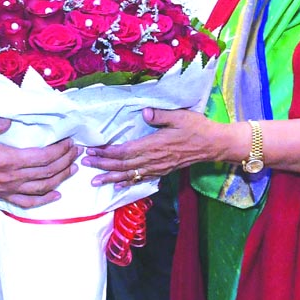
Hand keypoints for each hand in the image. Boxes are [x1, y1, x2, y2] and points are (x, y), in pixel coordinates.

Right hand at [0, 116, 78, 208]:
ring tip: (73, 168)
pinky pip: (26, 203)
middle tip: (77, 152)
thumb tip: (9, 122)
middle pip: (45, 173)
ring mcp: (4, 189)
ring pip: (40, 188)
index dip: (59, 151)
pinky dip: (44, 201)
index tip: (70, 142)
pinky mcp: (0, 195)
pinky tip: (56, 196)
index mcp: (4, 159)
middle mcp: (8, 177)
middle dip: (65, 162)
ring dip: (60, 179)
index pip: (41, 157)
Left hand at [82, 108, 230, 187]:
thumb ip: (160, 115)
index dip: (107, 153)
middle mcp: (153, 159)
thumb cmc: (197, 127)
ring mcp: (158, 167)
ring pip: (129, 175)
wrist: (214, 145)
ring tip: (94, 180)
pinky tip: (117, 187)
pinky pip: (141, 179)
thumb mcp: (180, 116)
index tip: (92, 150)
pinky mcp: (163, 171)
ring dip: (110, 177)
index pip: (125, 151)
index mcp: (154, 145)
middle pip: (123, 165)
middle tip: (84, 163)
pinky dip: (127, 183)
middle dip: (102, 165)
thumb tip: (143, 113)